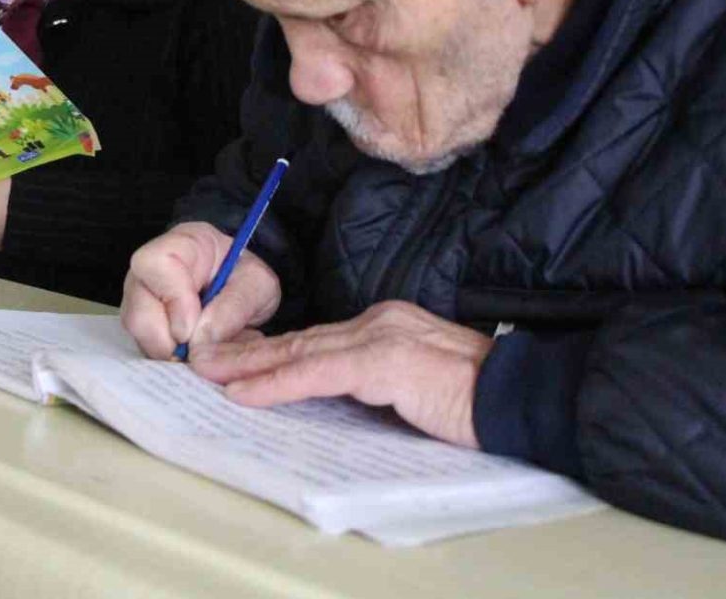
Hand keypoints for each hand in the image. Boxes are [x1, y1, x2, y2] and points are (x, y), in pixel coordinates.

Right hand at [121, 222, 280, 358]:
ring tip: (206, 355)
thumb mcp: (257, 283)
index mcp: (179, 246)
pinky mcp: (143, 331)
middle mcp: (148, 275)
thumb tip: (201, 341)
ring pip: (139, 338)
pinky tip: (198, 358)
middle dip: (168, 342)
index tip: (192, 328)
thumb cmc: (244, 275)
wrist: (239, 285)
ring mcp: (140, 303)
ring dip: (172, 355)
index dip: (173, 300)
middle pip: (136, 312)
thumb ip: (234, 307)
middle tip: (200, 353)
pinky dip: (173, 362)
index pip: (155, 265)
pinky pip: (147, 352)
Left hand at [189, 301, 493, 447]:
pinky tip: (245, 392)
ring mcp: (382, 338)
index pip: (318, 341)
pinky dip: (277, 384)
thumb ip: (378, 386)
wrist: (521, 399)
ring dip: (249, 365)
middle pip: (301, 341)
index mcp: (387, 326)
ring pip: (301, 352)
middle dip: (248, 353)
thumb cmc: (476, 402)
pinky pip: (318, 374)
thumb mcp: (415, 388)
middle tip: (204, 362)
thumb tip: (338, 402)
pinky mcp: (385, 362)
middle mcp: (380, 322)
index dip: (273, 352)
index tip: (234, 361)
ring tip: (209, 374)